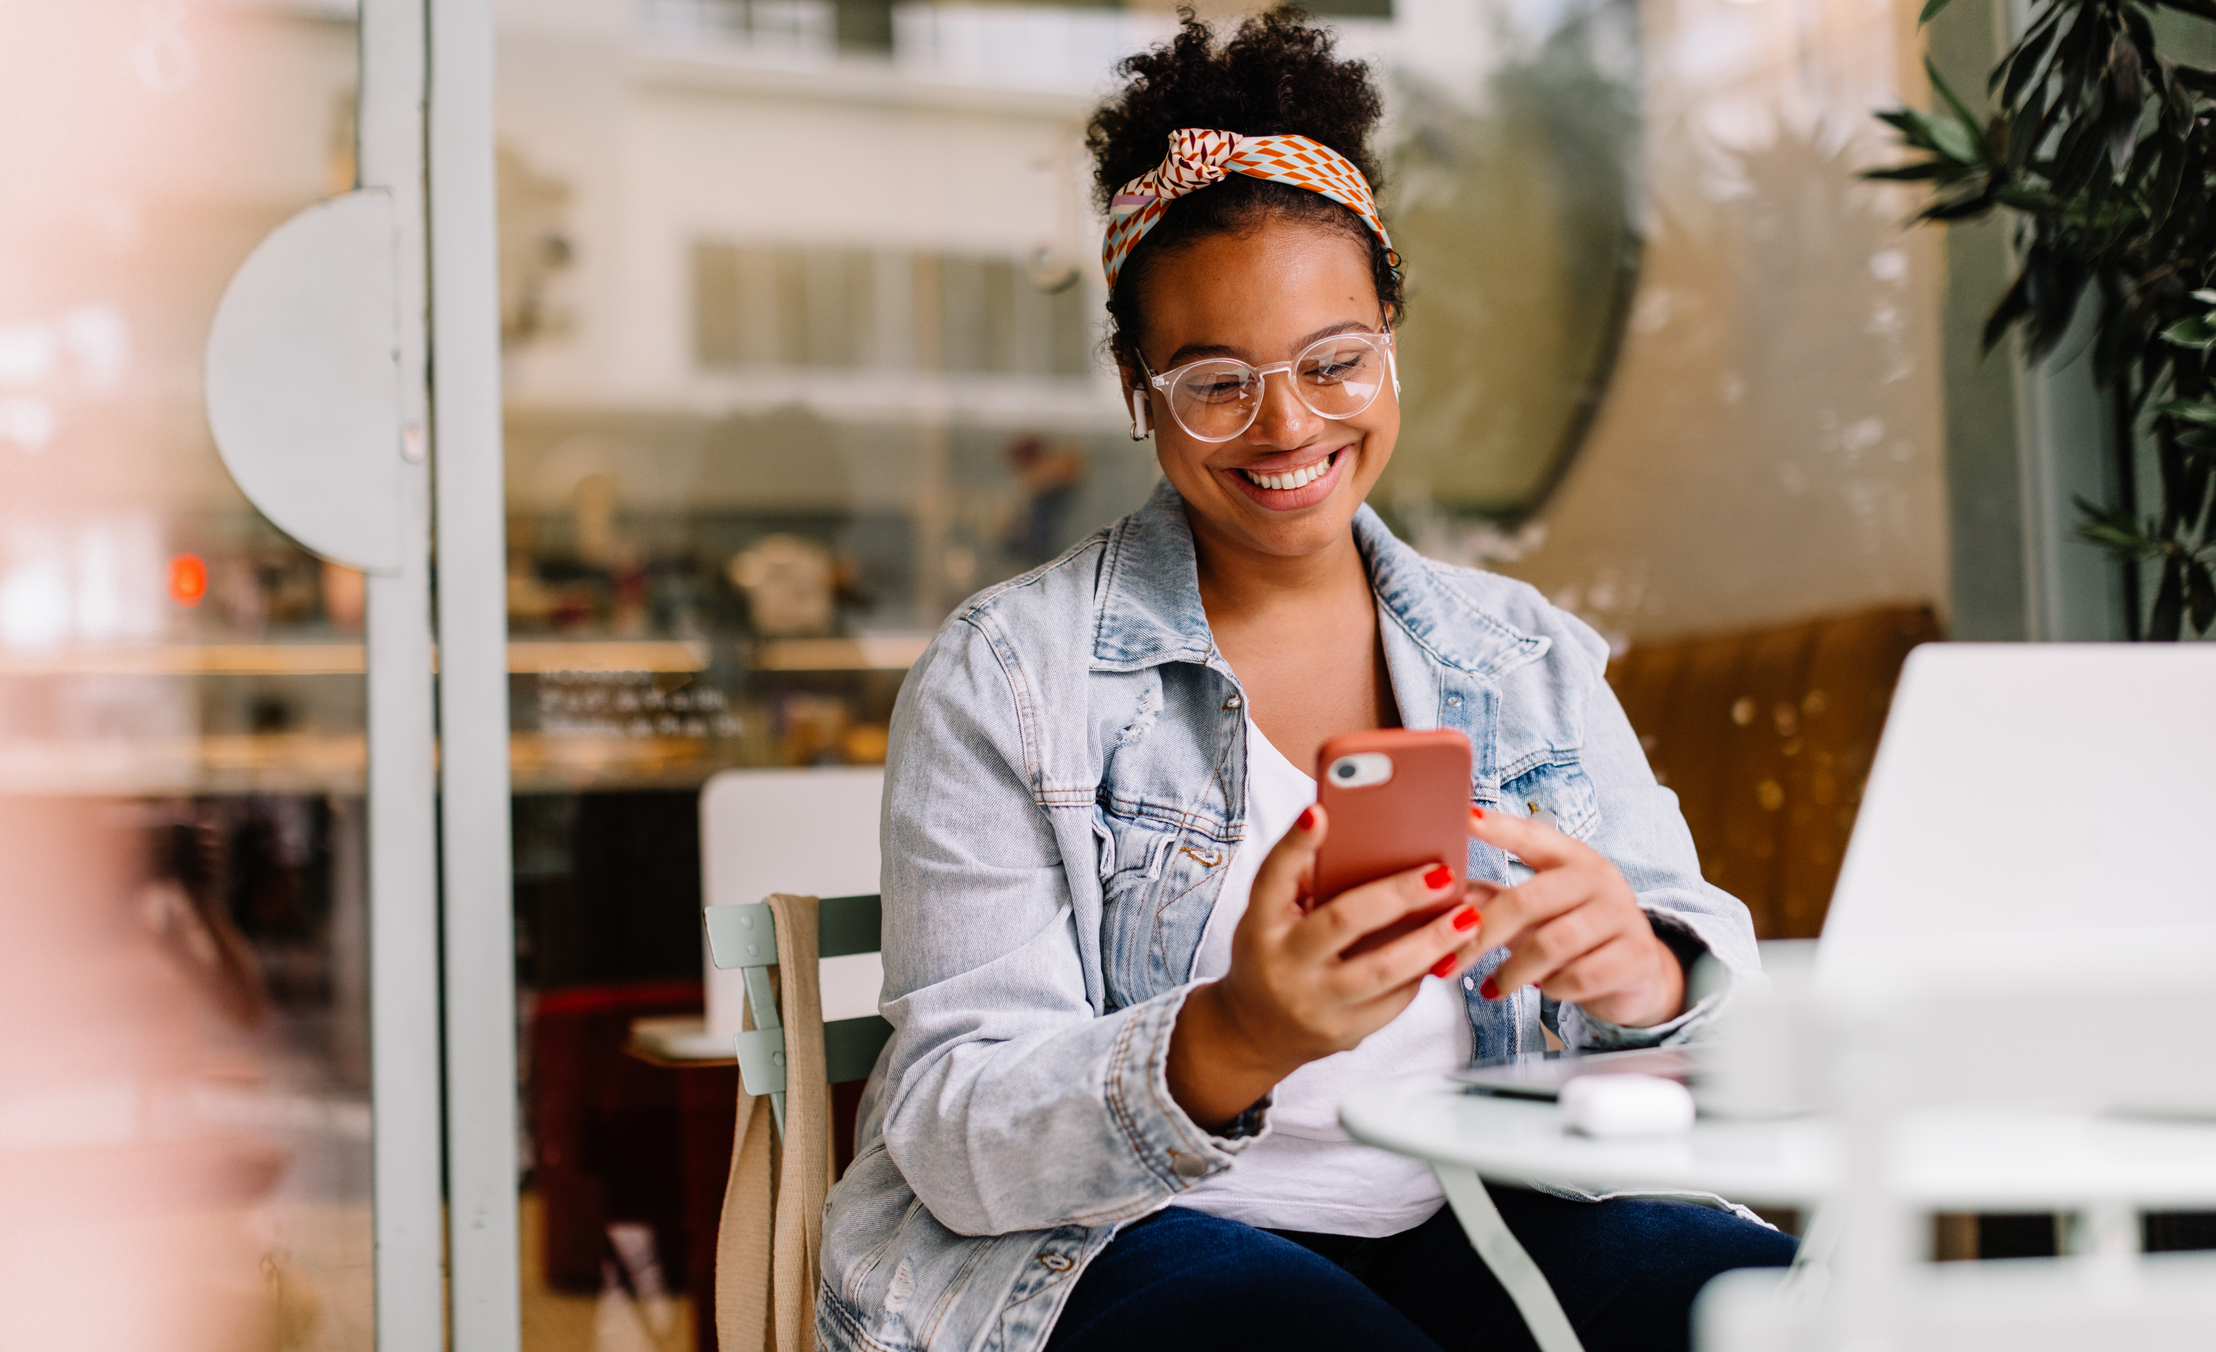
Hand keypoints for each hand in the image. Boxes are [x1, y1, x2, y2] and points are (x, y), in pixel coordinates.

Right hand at [1166, 803, 1481, 1128]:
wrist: (1253, 1032)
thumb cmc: (1272, 954)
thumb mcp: (1270, 918)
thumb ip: (1304, 882)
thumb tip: (1362, 839)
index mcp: (1260, 925)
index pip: (1272, 878)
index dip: (1295, 844)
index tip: (1321, 811)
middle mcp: (1283, 964)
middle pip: (1343, 921)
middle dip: (1398, 894)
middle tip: (1443, 873)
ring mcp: (1314, 1004)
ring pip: (1382, 970)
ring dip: (1432, 941)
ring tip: (1467, 915)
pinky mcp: (1343, 1034)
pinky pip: (1393, 1000)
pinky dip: (1422, 971)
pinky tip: (1446, 949)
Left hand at [1440, 807, 1683, 1028]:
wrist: (1638, 973)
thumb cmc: (1575, 935)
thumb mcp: (1536, 912)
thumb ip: (1492, 899)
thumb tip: (1441, 892)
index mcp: (1571, 857)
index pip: (1531, 836)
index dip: (1498, 827)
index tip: (1464, 816)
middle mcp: (1598, 878)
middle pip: (1526, 900)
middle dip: (1481, 935)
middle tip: (1448, 963)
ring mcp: (1621, 914)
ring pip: (1551, 944)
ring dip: (1513, 972)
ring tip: (1494, 987)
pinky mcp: (1635, 955)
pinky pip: (1579, 976)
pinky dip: (1553, 989)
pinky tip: (1545, 990)